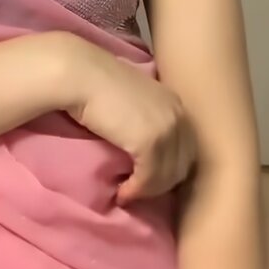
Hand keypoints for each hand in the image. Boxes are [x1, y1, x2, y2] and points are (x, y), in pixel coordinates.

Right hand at [54, 33, 195, 204]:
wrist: (82, 75)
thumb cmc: (99, 84)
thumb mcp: (136, 100)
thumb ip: (150, 119)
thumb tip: (149, 152)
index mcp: (176, 104)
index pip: (186, 149)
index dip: (170, 168)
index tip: (149, 178)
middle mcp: (178, 116)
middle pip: (182, 165)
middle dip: (162, 183)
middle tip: (140, 190)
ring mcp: (166, 129)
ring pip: (167, 177)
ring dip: (148, 191)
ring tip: (128, 193)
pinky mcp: (149, 142)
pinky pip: (149, 179)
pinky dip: (136, 191)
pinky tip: (122, 193)